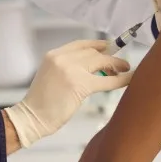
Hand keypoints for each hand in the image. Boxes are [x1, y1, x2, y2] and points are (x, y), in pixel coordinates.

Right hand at [4, 40, 131, 148]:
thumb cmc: (41, 102)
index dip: (98, 44)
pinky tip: (129, 79)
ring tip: (126, 69)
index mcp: (54, 55)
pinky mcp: (79, 84)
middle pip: (93, 52)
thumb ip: (67, 68)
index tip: (110, 46)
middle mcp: (62, 58)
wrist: (31, 117)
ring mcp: (70, 70)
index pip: (81, 44)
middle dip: (110, 57)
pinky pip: (106, 81)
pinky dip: (121, 79)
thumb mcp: (51, 76)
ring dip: (116, 65)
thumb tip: (92, 67)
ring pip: (101, 62)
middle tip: (122, 64)